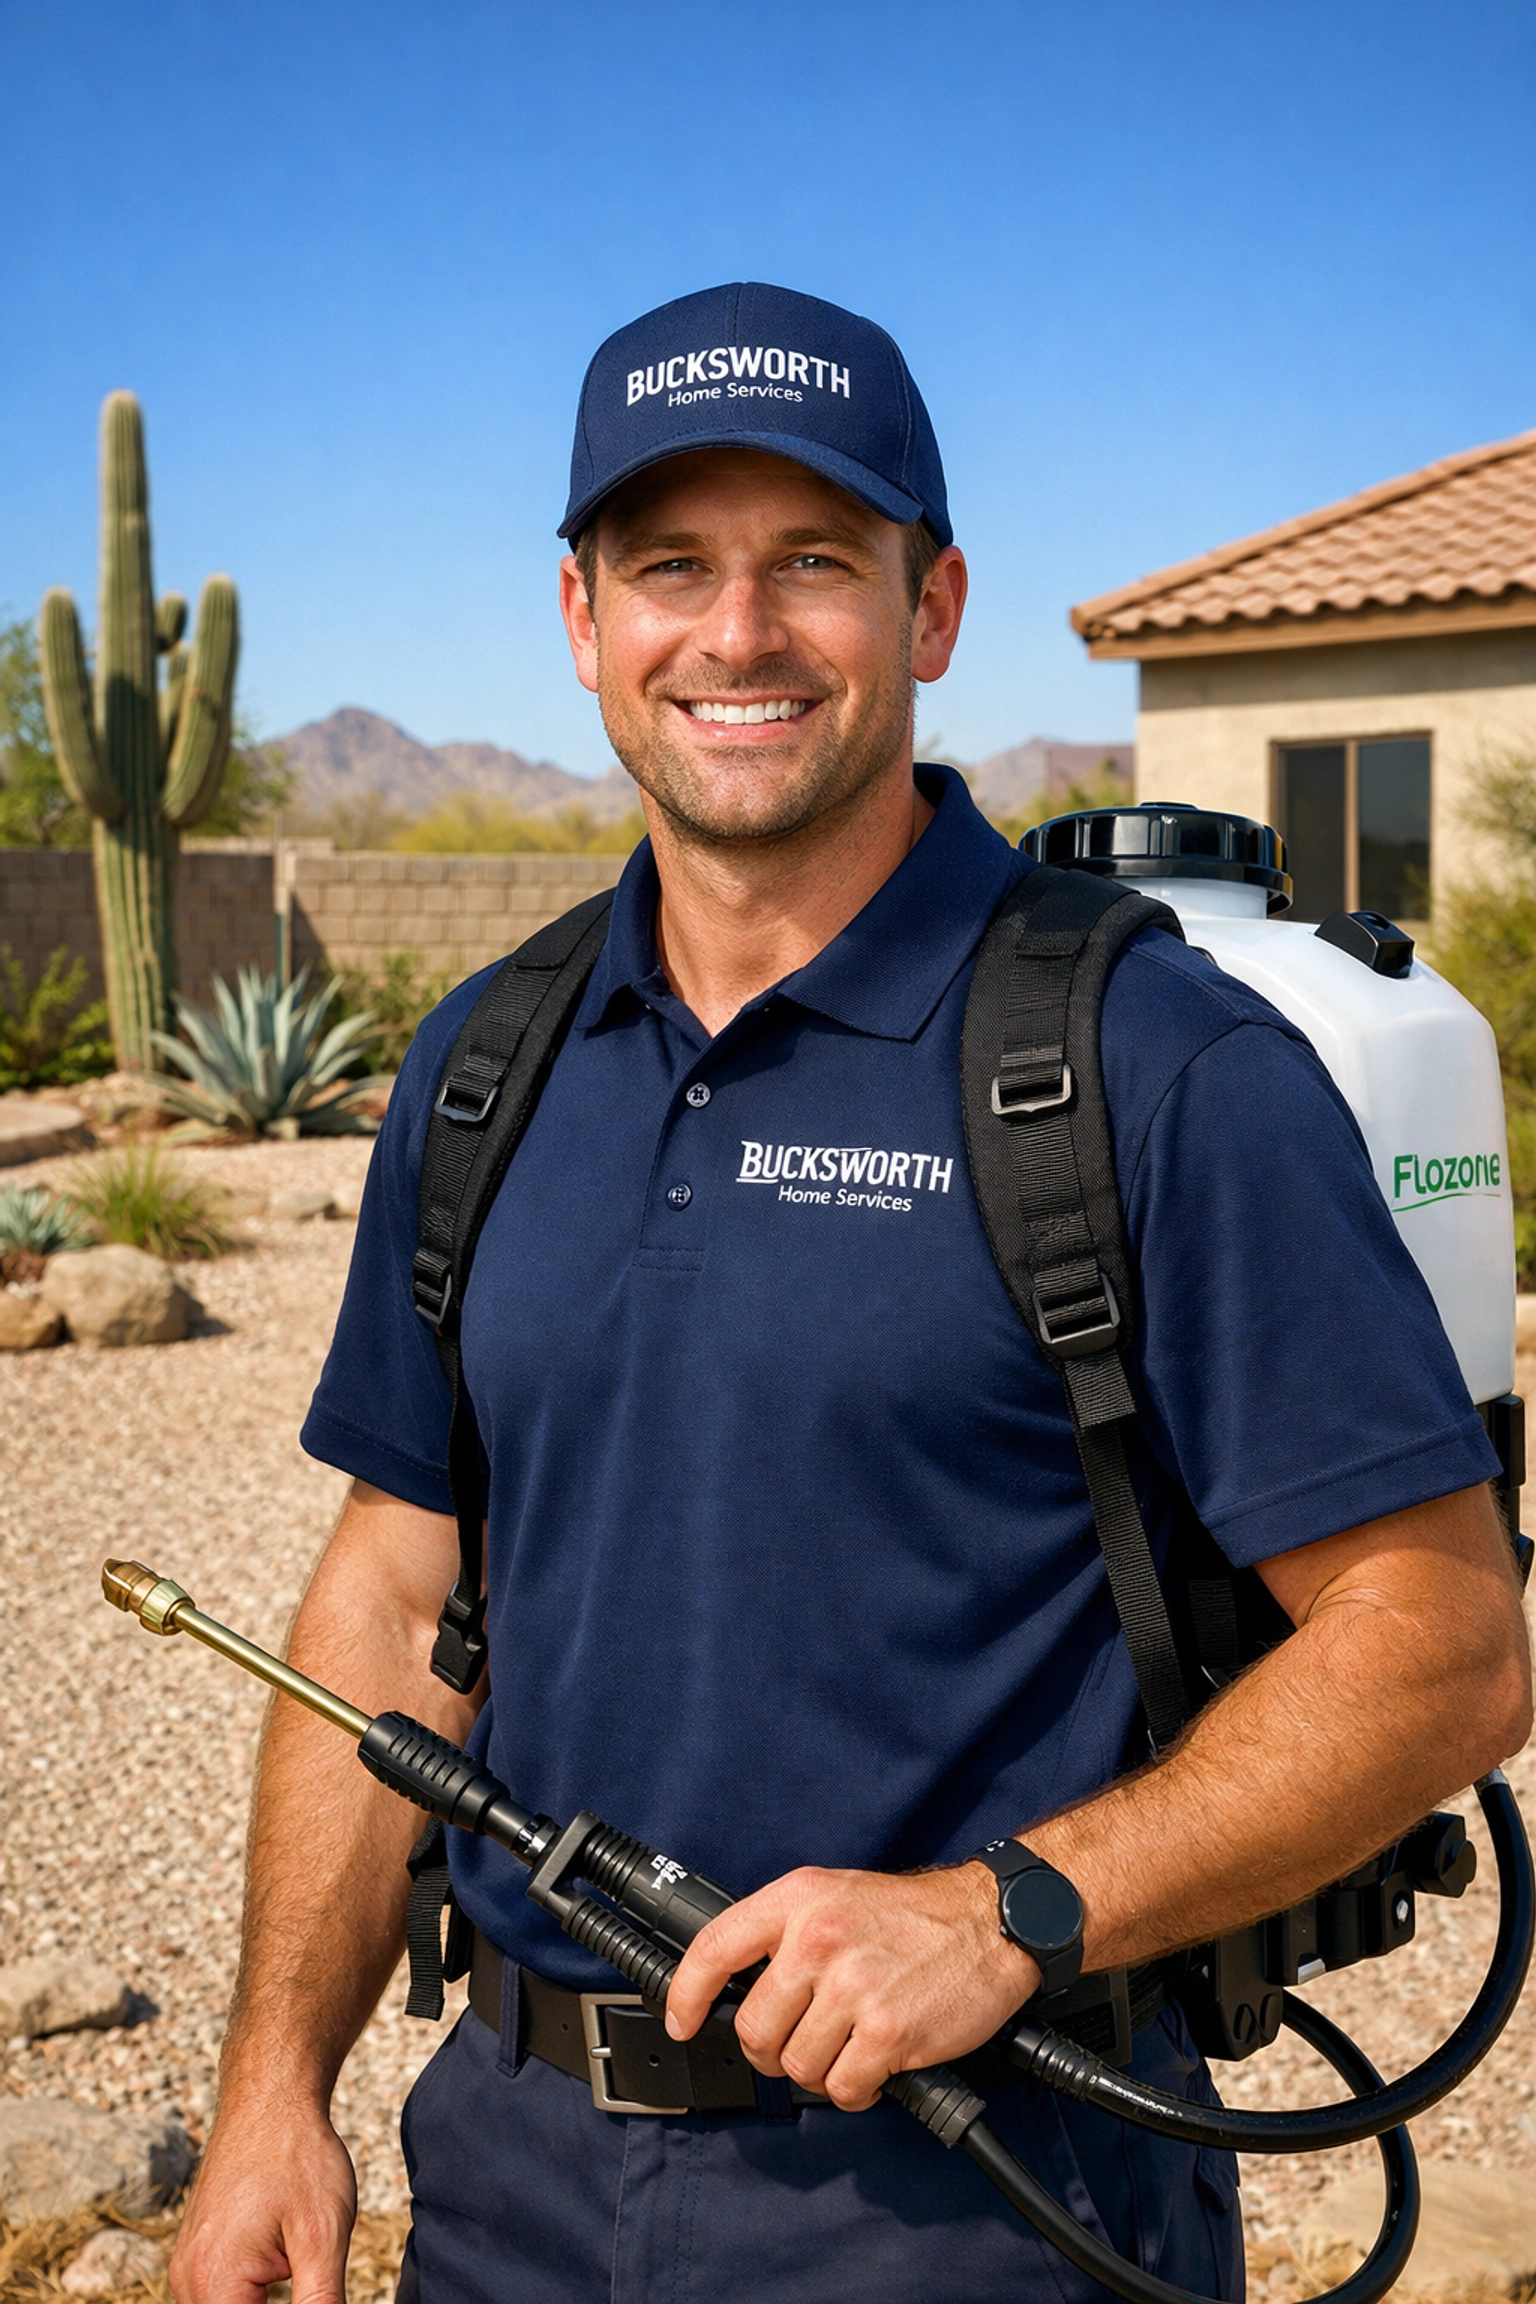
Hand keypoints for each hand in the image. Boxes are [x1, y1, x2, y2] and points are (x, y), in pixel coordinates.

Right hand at [169, 2094, 355, 2303]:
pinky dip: (254, 2298)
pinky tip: (287, 2269)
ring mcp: (189, 2269)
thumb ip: (321, 2303)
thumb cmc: (297, 2155)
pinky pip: (224, 2296)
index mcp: (216, 2285)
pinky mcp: (198, 2255)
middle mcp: (190, 2283)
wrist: (269, 2097)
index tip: (314, 2293)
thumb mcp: (322, 2236)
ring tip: (301, 2265)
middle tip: (310, 2273)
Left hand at [664, 1862, 1036, 2110]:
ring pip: (797, 2066)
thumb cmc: (912, 1916)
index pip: (715, 1947)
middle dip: (773, 2050)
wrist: (989, 1922)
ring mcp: (852, 1987)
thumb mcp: (836, 1895)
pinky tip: (872, 2067)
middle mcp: (818, 1939)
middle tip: (801, 2042)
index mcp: (799, 1899)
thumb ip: (785, 1932)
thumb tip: (736, 1984)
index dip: (686, 1994)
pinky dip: (854, 2091)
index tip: (683, 2021)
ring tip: (849, 2045)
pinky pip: (843, 2088)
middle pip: (755, 2029)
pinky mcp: (887, 2032)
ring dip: (821, 2070)